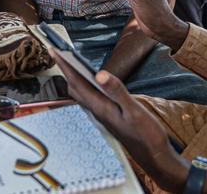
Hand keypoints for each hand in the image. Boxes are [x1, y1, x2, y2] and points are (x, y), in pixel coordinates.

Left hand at [50, 49, 189, 192]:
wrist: (154, 156)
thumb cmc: (147, 135)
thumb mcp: (135, 111)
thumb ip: (117, 91)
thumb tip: (99, 74)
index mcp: (100, 107)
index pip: (76, 82)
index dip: (64, 65)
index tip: (52, 50)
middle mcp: (97, 111)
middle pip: (74, 87)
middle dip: (65, 69)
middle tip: (57, 52)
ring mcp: (102, 114)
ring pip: (81, 93)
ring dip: (73, 77)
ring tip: (70, 62)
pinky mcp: (109, 116)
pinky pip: (91, 98)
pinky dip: (85, 85)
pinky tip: (92, 81)